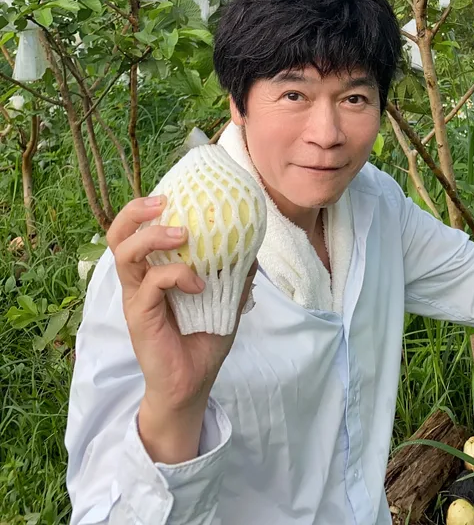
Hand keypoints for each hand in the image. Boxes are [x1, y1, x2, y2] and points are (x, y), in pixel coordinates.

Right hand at [107, 195, 255, 458]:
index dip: (146, 207)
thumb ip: (235, 271)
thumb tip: (254, 242)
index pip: (137, 230)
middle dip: (135, 212)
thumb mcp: (227, 298)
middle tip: (163, 202)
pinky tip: (199, 284)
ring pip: (125, 254)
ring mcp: (136, 298)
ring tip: (181, 235)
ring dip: (153, 238)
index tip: (173, 191)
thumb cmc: (204, 339)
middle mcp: (138, 280)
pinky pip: (151, 284)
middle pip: (118, 235)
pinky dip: (177, 275)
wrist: (193, 384)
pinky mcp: (139, 317)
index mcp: (153, 270)